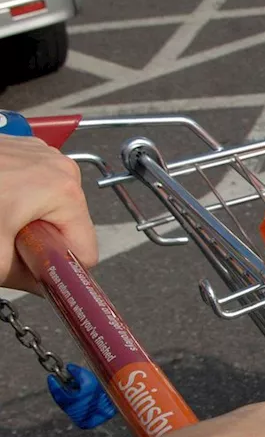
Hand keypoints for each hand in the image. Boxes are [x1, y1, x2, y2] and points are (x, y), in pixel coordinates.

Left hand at [0, 134, 96, 291]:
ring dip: (26, 220)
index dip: (59, 268)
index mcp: (64, 191)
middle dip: (40, 240)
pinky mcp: (22, 148)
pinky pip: (35, 186)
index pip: (84, 251)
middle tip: (5, 239)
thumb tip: (48, 287)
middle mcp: (60, 167)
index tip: (31, 266)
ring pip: (52, 207)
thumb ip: (30, 280)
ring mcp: (40, 153)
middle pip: (68, 226)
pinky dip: (16, 199)